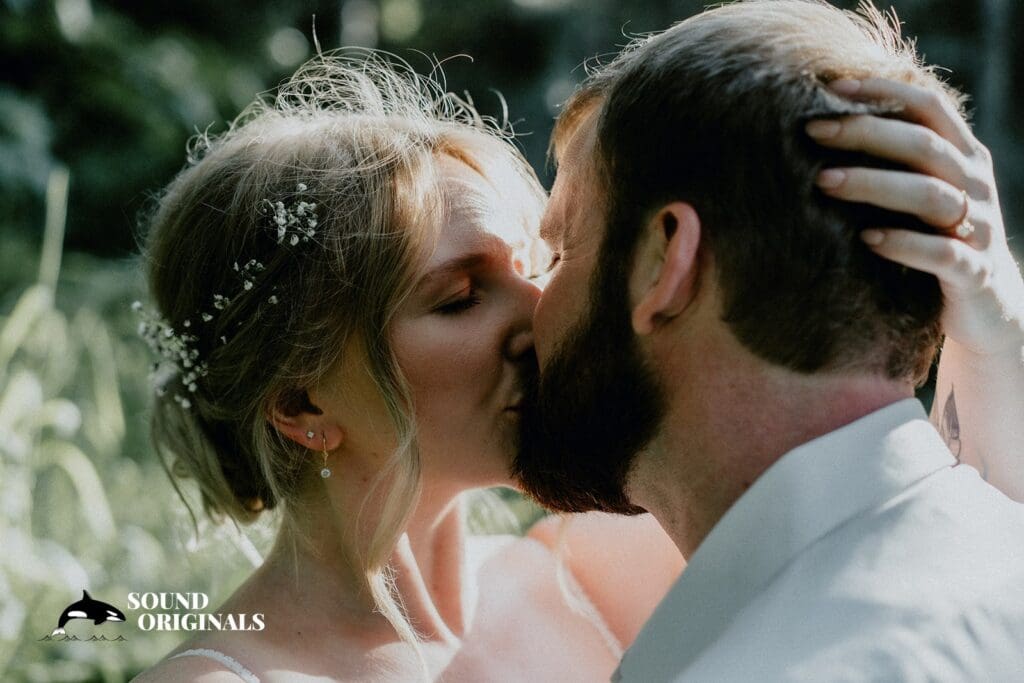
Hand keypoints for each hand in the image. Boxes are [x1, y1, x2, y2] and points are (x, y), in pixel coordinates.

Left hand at [806, 78, 1023, 355]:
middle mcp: (975, 185)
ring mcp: (979, 229)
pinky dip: (903, 244)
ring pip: (930, 196)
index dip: (885, 92)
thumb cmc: (935, 240)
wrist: (989, 307)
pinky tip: (867, 240)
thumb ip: (892, 163)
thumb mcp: (921, 195)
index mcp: (963, 157)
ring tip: (823, 182)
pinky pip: (942, 254)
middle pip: (924, 146)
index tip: (832, 87)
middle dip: (866, 133)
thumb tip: (824, 126)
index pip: (929, 108)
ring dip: (874, 185)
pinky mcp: (973, 274)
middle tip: (812, 130)